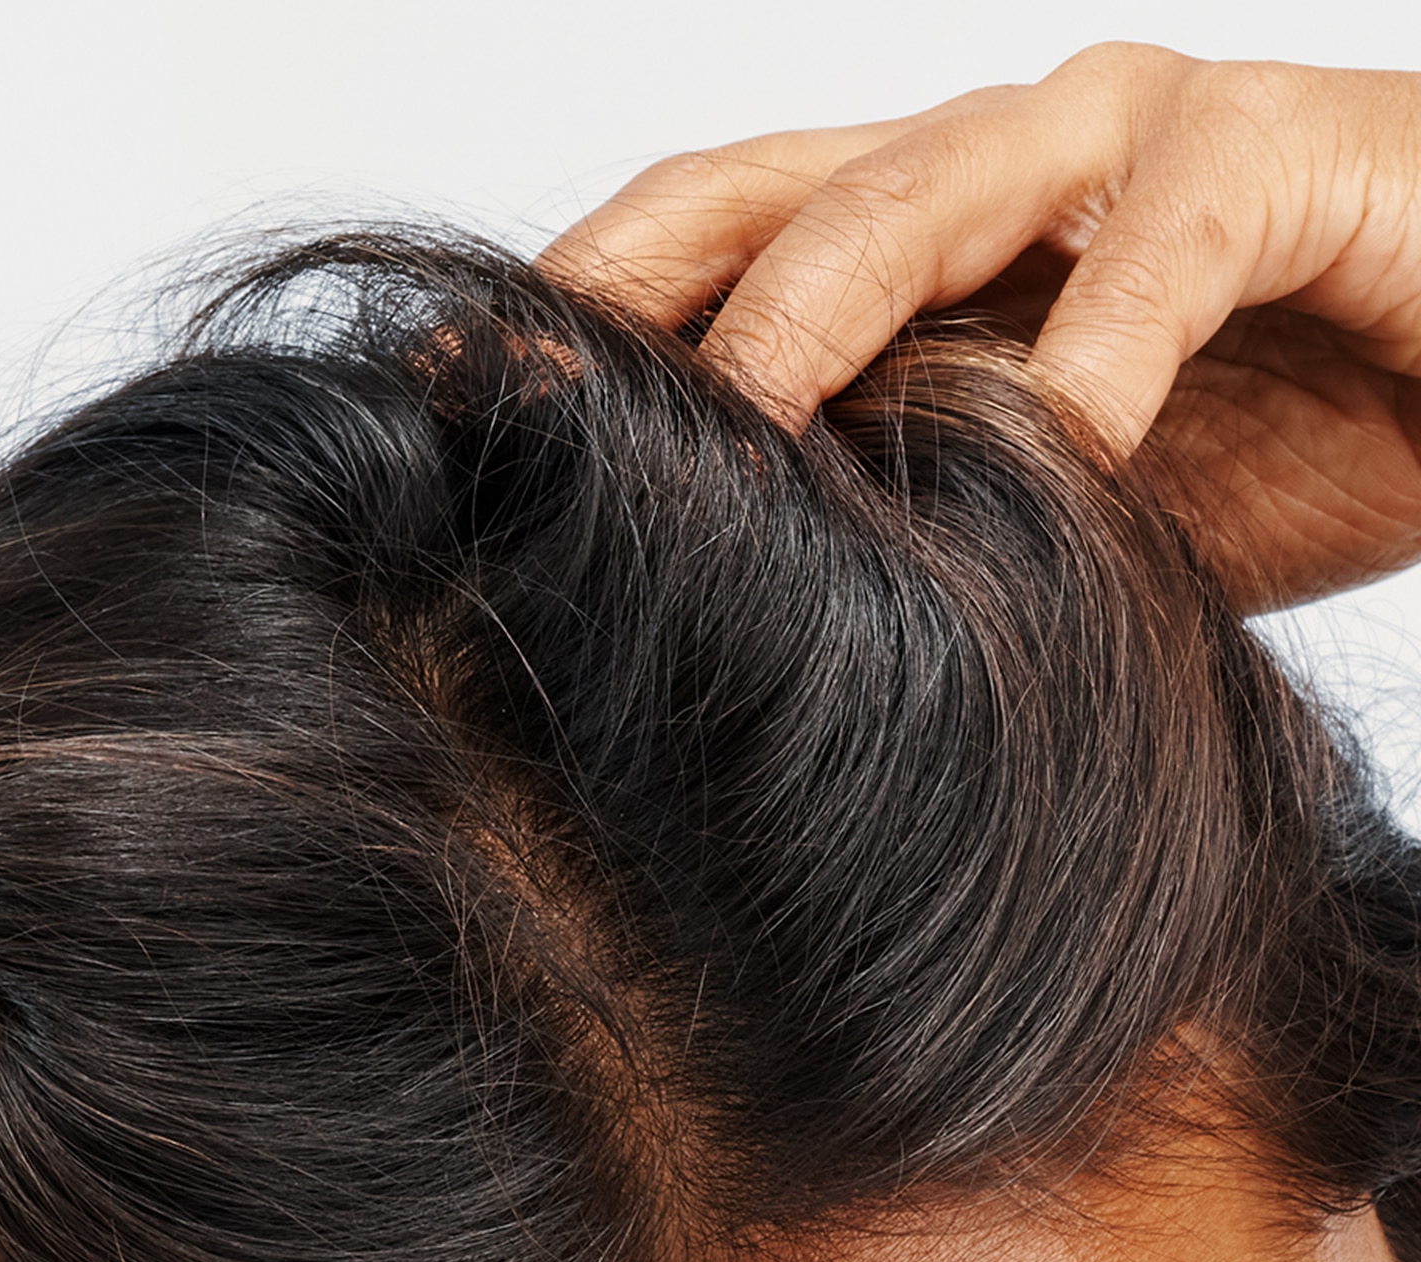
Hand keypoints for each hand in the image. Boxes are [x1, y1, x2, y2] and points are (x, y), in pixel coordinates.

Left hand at [542, 43, 1420, 609]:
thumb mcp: (1032, 512)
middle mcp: (993, 164)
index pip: (706, 249)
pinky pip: (1164, 248)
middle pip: (761, 189)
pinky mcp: (1283, 160)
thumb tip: (743, 636)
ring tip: (742, 422)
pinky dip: (1096, 358)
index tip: (464, 410)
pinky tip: (1054, 457)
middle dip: (635, 291)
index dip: (586, 317)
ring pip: (926, 185)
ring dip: (817, 305)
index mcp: (916, 239)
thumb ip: (904, 527)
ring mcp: (1128, 141)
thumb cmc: (1261, 432)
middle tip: (536, 400)